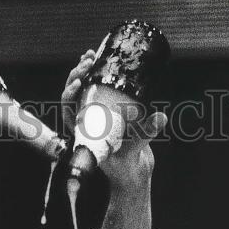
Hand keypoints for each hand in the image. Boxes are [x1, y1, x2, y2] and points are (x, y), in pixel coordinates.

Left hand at [61, 51, 166, 189]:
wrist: (132, 173)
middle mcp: (84, 124)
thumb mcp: (136, 147)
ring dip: (83, 71)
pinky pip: (94, 90)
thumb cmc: (127, 166)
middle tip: (88, 61)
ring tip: (90, 55)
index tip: (78, 83)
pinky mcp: (104, 111)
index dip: (69, 94)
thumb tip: (161, 117)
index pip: (68, 110)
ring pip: (81, 91)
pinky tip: (97, 59)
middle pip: (73, 96)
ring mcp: (93, 117)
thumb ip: (147, 132)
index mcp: (82, 134)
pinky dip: (94, 75)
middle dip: (77, 75)